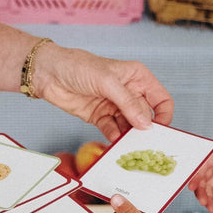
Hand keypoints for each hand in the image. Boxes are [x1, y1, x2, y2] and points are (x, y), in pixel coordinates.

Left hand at [34, 44, 173, 141]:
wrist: (48, 73)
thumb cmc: (78, 66)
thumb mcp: (107, 81)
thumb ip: (128, 103)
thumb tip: (146, 123)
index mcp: (138, 78)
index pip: (161, 99)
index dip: (164, 116)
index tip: (159, 130)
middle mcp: (129, 92)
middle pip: (146, 116)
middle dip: (145, 129)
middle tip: (144, 143)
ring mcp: (115, 106)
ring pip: (129, 126)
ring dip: (129, 136)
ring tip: (129, 146)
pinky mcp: (101, 117)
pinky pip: (113, 130)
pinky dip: (114, 138)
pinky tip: (114, 142)